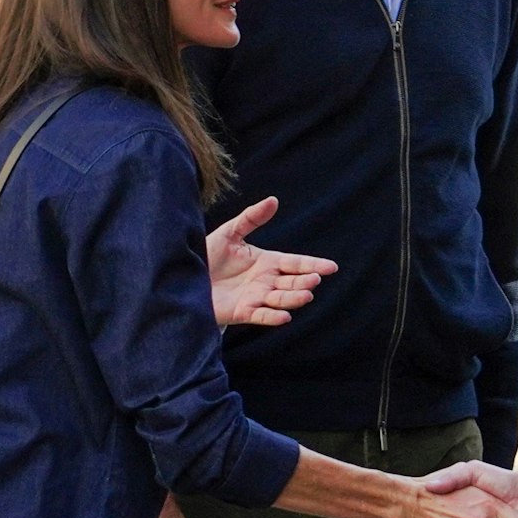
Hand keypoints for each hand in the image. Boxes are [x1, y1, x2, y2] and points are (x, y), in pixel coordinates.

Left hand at [206, 197, 337, 326]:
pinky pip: (261, 316)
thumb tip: (274, 200)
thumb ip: (251, 218)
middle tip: (315, 279)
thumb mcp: (229, 233)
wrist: (186, 279)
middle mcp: (266, 281)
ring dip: (294, 298)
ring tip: (307, 295)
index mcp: (267, 262)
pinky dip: (273, 317)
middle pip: (293, 282)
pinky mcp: (242, 312)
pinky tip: (285, 317)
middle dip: (305, 282)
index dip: (313, 265)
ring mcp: (256, 298)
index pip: (296, 263)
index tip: (332, 267)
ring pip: (281, 299)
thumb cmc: (208, 256)